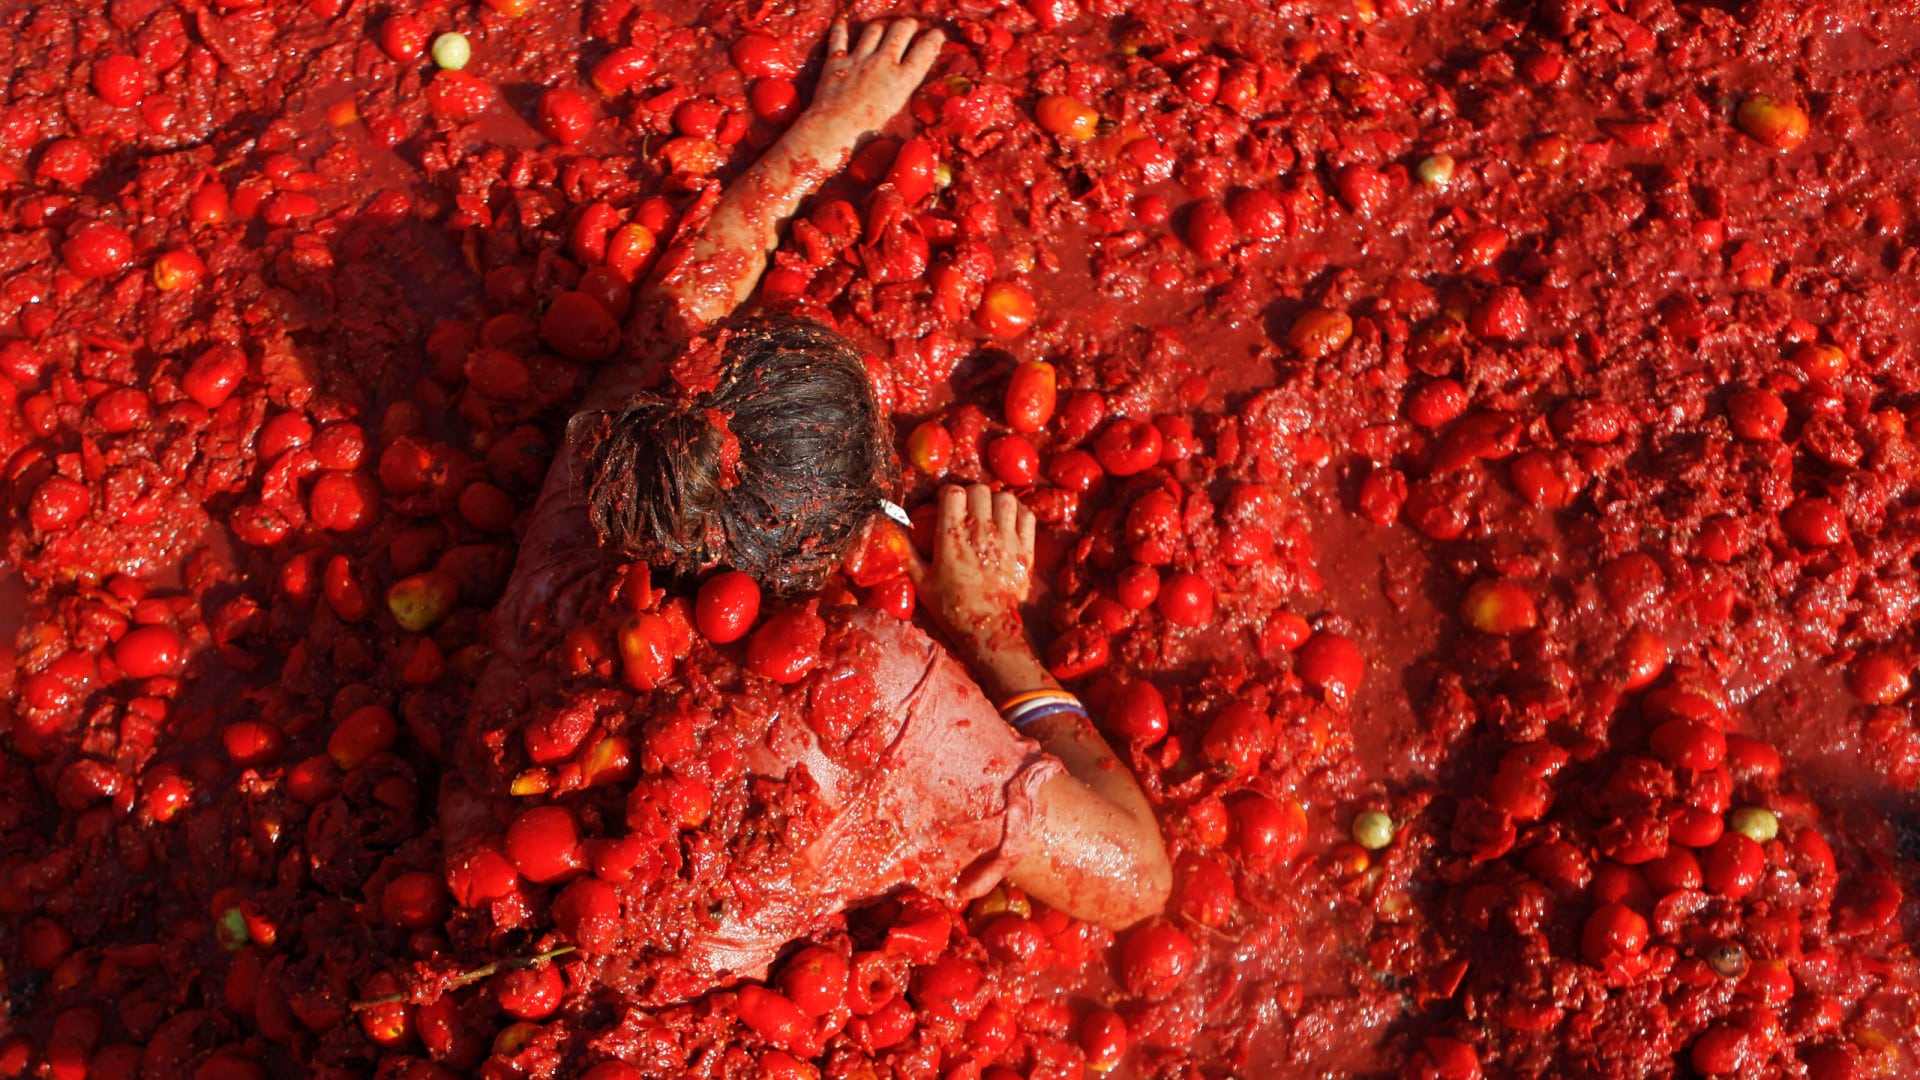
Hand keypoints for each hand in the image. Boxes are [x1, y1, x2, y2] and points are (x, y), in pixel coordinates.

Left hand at [806, 18, 944, 146]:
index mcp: (902, 81)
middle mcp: (883, 63)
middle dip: (909, 25)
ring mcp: (859, 59)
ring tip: (884, 29)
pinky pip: (839, 36)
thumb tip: (912, 86)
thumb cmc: (868, 136)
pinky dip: (841, 27)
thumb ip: (905, 96)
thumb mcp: (897, 118)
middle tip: (910, 27)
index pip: (926, 49)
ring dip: (882, 26)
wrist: (833, 132)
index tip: (937, 34)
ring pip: (875, 28)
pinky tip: (843, 22)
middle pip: (901, 29)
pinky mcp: (837, 61)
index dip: (935, 38)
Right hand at [908, 484, 1036, 661]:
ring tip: (989, 512)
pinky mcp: (1025, 549)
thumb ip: (907, 552)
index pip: (952, 492)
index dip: (948, 493)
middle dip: (971, 493)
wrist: (988, 629)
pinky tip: (1008, 521)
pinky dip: (1018, 512)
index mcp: (951, 537)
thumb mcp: (921, 581)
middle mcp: (980, 533)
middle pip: (979, 490)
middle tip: (968, 507)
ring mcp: (1006, 540)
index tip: (946, 503)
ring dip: (995, 500)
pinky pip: (1026, 515)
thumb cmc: (951, 607)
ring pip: (1004, 498)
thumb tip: (892, 527)